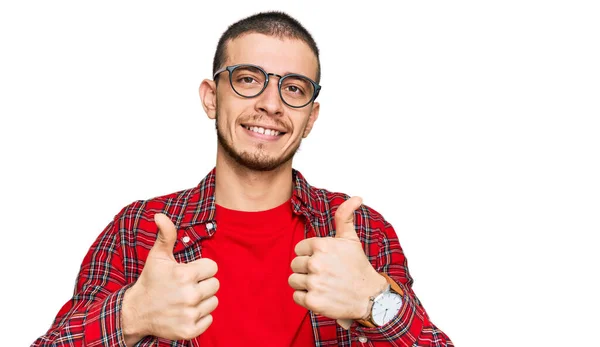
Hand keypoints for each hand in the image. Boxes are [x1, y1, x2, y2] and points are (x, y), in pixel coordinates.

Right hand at [122, 213, 218, 344]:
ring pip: (213, 302)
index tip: (188, 273)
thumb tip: (160, 215)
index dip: (202, 269)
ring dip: (202, 301)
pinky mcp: (189, 330)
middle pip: (215, 285)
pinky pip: (209, 319)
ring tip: (185, 299)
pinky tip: (185, 312)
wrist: (136, 312)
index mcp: (184, 275)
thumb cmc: (151, 281)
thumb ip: (166, 234)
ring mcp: (189, 314)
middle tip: (186, 287)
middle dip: (203, 284)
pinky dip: (200, 317)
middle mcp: (189, 295)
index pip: (212, 268)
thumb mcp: (157, 256)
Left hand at [288, 196, 386, 329]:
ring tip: (322, 284)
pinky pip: (296, 296)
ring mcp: (314, 283)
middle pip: (294, 265)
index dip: (309, 255)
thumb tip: (356, 198)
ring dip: (305, 284)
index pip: (299, 249)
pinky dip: (306, 298)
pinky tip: (321, 295)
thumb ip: (345, 216)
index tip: (324, 261)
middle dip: (306, 270)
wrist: (369, 297)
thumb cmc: (358, 267)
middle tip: (324, 274)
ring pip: (293, 280)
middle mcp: (316, 263)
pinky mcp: (313, 301)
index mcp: (322, 245)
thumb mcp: (351, 239)